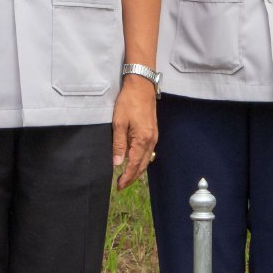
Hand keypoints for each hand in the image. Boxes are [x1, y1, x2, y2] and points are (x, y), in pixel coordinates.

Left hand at [112, 75, 157, 189]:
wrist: (142, 86)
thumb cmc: (128, 102)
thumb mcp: (119, 122)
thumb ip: (119, 144)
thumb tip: (117, 163)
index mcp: (142, 140)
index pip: (134, 164)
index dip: (126, 177)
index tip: (119, 186)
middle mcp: (151, 140)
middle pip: (142, 165)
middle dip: (132, 177)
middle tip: (121, 185)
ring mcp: (154, 136)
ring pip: (146, 159)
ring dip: (137, 169)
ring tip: (126, 177)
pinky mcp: (153, 132)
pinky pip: (148, 151)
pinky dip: (141, 160)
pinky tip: (134, 161)